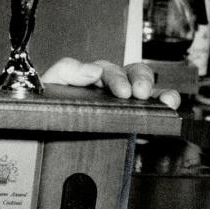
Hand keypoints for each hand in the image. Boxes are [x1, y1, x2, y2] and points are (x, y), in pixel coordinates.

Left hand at [41, 57, 180, 108]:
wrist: (40, 139)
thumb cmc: (44, 111)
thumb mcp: (48, 88)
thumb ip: (65, 72)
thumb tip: (92, 70)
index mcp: (85, 77)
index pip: (104, 69)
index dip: (115, 77)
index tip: (120, 90)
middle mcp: (104, 86)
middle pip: (129, 72)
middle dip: (137, 79)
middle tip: (138, 93)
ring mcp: (118, 101)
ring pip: (142, 85)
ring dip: (153, 88)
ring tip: (159, 98)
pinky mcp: (129, 117)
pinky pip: (150, 105)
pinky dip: (164, 101)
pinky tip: (168, 104)